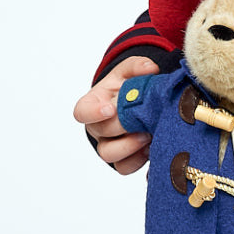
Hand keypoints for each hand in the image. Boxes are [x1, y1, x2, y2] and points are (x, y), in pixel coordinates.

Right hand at [72, 55, 160, 173]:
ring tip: (148, 135)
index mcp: (93, 104)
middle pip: (100, 132)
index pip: (82, 112)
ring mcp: (108, 145)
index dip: (93, 112)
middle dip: (121, 126)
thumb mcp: (129, 72)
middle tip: (141, 120)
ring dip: (129, 146)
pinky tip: (151, 148)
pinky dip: (138, 161)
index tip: (110, 109)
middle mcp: (97, 127)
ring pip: (109, 155)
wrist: (136, 104)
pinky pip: (124, 167)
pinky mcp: (122, 159)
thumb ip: (137, 66)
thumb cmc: (126, 87)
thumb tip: (150, 68)